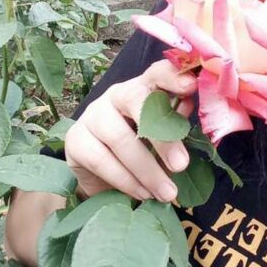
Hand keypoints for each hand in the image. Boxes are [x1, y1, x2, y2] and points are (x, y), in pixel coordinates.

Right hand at [64, 60, 196, 202]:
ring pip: (120, 138)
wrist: (103, 176)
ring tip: (166, 193)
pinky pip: (101, 160)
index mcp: (143, 87)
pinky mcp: (76, 140)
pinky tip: (142, 194)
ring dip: (147, 170)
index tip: (190, 86)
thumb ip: (175, 124)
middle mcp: (116, 95)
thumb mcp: (164, 137)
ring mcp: (92, 115)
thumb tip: (187, 110)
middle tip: (181, 166)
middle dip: (162, 136)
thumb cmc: (143, 148)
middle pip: (137, 102)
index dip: (172, 76)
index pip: (157, 73)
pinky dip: (126, 181)